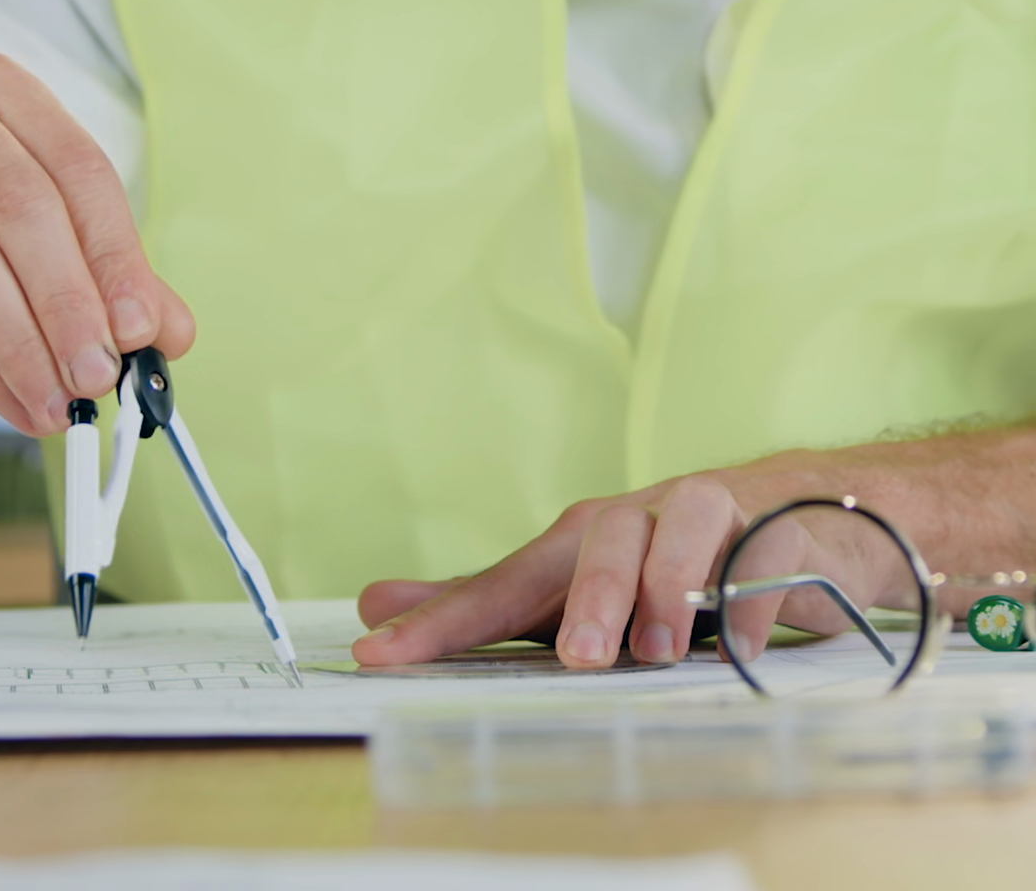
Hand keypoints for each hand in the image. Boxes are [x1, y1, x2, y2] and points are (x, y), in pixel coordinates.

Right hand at [0, 53, 193, 436]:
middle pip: (23, 209)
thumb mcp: (41, 188)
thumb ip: (106, 253)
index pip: (79, 171)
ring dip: (19, 344)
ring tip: (58, 404)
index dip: (115, 253)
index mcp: (8, 94)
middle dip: (67, 302)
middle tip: (99, 375)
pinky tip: (14, 396)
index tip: (142, 329)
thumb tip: (170, 332)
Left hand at [352, 453, 900, 669]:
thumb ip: (485, 605)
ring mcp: (713, 518)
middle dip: (588, 595)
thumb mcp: (574, 588)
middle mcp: (640, 518)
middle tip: (577, 657)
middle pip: (603, 538)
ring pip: (686, 523)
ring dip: (669, 584)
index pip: (506, 582)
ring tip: (657, 651)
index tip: (379, 650)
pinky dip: (751, 596)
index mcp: (582, 540)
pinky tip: (737, 643)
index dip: (445, 618)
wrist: (797, 515)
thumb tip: (377, 609)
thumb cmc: (666, 561)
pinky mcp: (780, 531)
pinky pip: (766, 550)